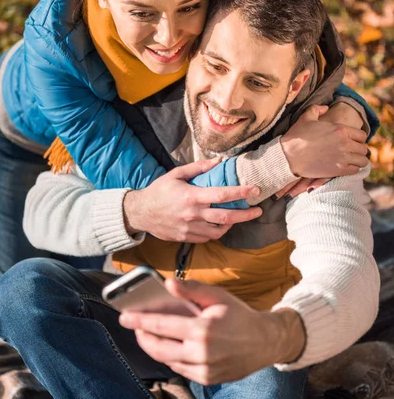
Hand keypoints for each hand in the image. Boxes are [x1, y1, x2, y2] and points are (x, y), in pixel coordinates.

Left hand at [119, 279, 304, 384]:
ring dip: (155, 347)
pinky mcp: (207, 379)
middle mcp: (201, 353)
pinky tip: (170, 345)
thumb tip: (166, 284)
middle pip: (158, 348)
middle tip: (134, 326)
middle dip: (142, 337)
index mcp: (202, 330)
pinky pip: (181, 369)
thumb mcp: (217, 296)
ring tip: (148, 334)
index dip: (139, 320)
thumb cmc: (240, 315)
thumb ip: (190, 290)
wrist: (266, 342)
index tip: (123, 316)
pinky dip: (171, 357)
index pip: (161, 325)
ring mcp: (204, 370)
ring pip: (168, 360)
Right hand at [123, 159, 261, 242]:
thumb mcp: (176, 174)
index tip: (255, 190)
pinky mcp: (186, 238)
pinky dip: (216, 231)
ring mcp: (189, 228)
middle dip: (246, 215)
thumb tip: (219, 161)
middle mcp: (193, 214)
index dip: (241, 192)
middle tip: (258, 210)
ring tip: (237, 217)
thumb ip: (199, 168)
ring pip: (219, 231)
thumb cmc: (158, 191)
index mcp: (192, 196)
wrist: (140, 213)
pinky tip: (218, 224)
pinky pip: (207, 237)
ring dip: (231, 224)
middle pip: (226, 217)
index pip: (222, 194)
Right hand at [280, 104, 367, 178]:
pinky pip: (355, 170)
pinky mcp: (338, 170)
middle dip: (358, 150)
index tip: (351, 142)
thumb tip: (325, 107)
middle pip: (363, 148)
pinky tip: (345, 167)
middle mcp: (345, 143)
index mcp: (340, 129)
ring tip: (350, 161)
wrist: (288, 156)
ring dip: (357, 160)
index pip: (361, 135)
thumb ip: (317, 109)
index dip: (357, 139)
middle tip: (350, 152)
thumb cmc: (296, 137)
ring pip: (362, 161)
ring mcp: (342, 158)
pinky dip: (352, 169)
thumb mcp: (306, 118)